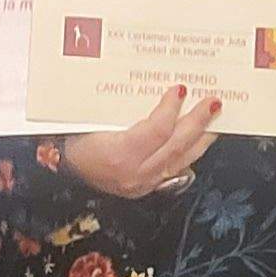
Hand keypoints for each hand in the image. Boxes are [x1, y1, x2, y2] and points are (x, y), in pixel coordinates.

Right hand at [61, 85, 221, 201]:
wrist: (59, 171)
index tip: (180, 88)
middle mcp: (135, 173)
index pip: (156, 130)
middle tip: (213, 101)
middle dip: (198, 122)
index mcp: (120, 154)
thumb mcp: (92, 119)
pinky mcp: (146, 188)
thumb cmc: (72, 139)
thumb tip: (155, 87)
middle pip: (176, 146)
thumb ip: (122, 108)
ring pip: (181, 160)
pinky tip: (199, 140)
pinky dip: (189, 153)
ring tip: (216, 119)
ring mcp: (143, 184)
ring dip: (201, 139)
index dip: (171, 108)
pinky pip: (174, 170)